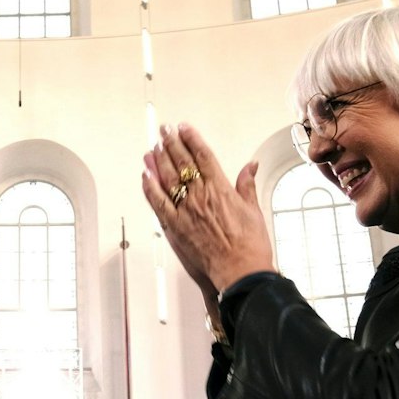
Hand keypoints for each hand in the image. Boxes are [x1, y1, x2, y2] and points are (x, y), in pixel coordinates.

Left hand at [142, 124, 275, 293]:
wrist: (240, 270)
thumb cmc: (250, 245)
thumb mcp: (254, 209)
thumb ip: (247, 184)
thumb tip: (250, 165)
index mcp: (220, 188)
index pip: (203, 156)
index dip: (192, 139)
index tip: (184, 128)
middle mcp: (201, 195)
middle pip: (182, 162)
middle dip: (172, 144)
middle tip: (164, 131)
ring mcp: (186, 210)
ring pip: (168, 178)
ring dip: (159, 160)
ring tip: (154, 147)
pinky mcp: (175, 227)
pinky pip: (158, 203)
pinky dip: (150, 188)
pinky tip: (145, 176)